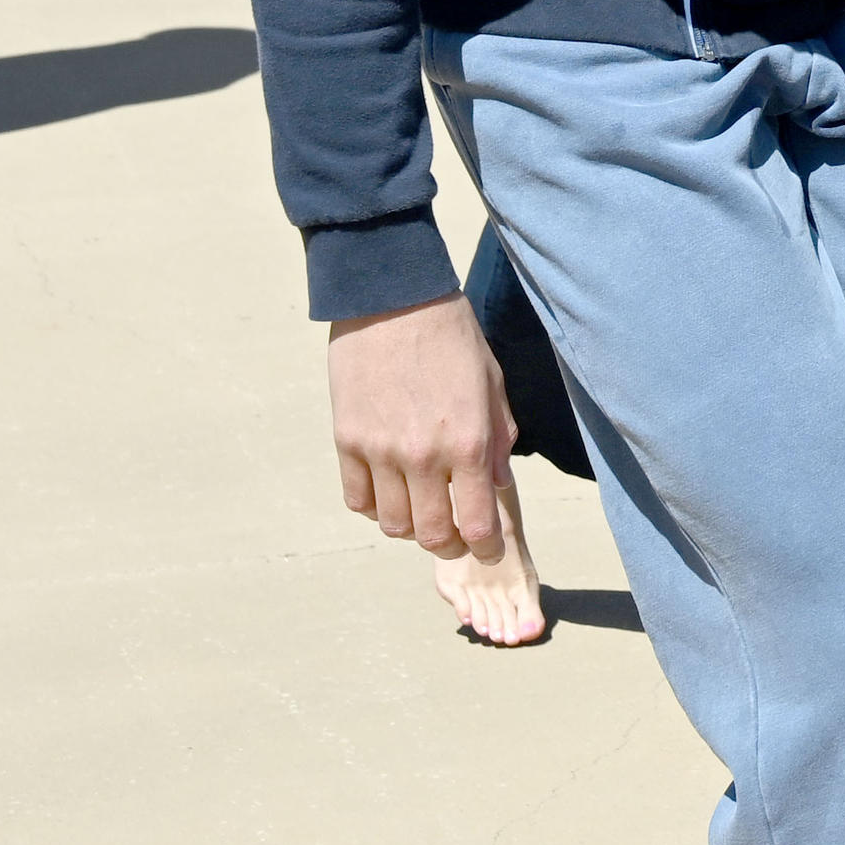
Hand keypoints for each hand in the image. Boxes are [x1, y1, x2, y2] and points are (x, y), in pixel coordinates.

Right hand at [327, 293, 514, 556]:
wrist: (392, 297)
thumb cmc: (451, 336)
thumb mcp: (492, 385)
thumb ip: (498, 440)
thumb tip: (496, 487)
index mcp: (468, 443)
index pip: (478, 525)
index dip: (486, 546)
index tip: (488, 547)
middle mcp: (422, 456)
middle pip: (432, 536)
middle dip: (450, 544)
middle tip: (455, 534)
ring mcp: (379, 451)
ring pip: (392, 524)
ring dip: (410, 526)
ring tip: (421, 508)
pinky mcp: (347, 440)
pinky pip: (357, 498)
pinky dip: (373, 505)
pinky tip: (388, 490)